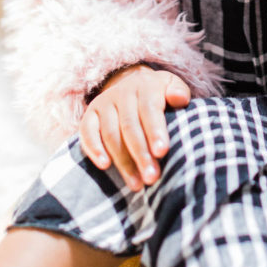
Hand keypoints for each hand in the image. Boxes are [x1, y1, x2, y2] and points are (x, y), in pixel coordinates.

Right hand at [79, 63, 190, 190]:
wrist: (130, 83)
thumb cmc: (157, 94)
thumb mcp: (170, 86)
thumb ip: (178, 92)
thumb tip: (180, 98)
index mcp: (145, 87)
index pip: (150, 110)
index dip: (155, 132)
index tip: (162, 152)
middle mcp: (122, 94)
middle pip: (130, 126)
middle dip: (141, 154)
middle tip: (152, 177)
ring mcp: (104, 104)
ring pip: (111, 134)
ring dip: (123, 161)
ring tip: (136, 184)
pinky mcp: (89, 115)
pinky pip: (87, 133)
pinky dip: (94, 149)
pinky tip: (105, 166)